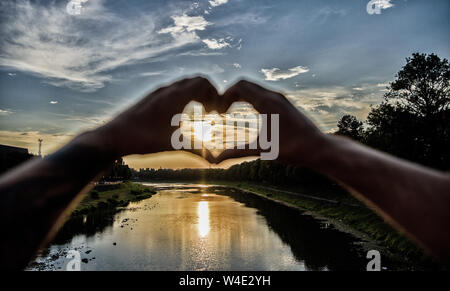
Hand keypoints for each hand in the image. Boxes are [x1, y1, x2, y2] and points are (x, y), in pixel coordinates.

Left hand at [91, 77, 219, 161]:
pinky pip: (172, 90)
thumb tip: (215, 162)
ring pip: (182, 84)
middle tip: (210, 111)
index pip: (203, 82)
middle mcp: (167, 90)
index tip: (216, 112)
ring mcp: (157, 92)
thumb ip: (197, 150)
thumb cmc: (143, 140)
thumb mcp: (173, 145)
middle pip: (195, 80)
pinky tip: (178, 116)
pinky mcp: (149, 98)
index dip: (215, 95)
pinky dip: (182, 97)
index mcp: (175, 96)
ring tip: (198, 113)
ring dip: (195, 94)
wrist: (113, 137)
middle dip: (207, 94)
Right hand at [214, 80, 326, 165]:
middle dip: (229, 94)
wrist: (318, 148)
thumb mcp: (261, 150)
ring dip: (240, 95)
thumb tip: (215, 161)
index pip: (239, 87)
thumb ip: (236, 152)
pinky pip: (263, 93)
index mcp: (267, 102)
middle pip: (245, 84)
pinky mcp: (285, 104)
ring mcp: (281, 98)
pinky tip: (248, 112)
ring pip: (254, 88)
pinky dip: (250, 97)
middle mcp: (274, 96)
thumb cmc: (291, 149)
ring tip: (229, 109)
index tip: (218, 111)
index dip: (224, 96)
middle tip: (220, 109)